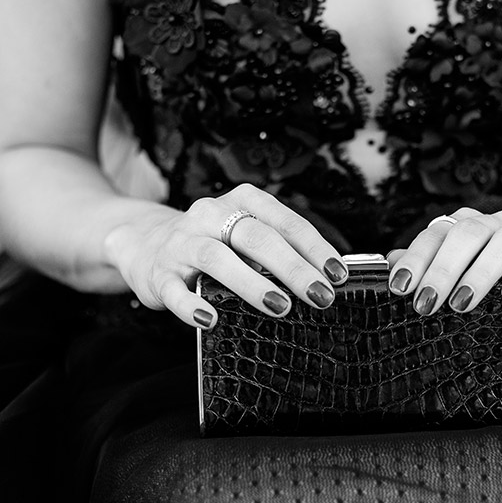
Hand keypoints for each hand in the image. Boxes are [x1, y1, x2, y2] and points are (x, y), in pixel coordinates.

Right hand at [104, 184, 347, 329]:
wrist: (146, 242)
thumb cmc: (214, 243)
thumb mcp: (244, 235)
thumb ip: (276, 248)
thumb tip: (323, 278)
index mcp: (241, 201)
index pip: (285, 221)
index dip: (314, 247)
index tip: (337, 274)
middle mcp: (210, 215)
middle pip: (256, 237)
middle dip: (292, 267)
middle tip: (320, 295)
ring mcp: (182, 243)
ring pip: (217, 258)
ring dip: (252, 283)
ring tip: (281, 306)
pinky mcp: (159, 273)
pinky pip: (175, 290)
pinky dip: (192, 306)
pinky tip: (212, 319)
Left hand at [386, 208, 501, 327]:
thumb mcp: (465, 278)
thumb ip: (431, 267)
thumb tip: (392, 264)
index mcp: (469, 226)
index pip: (437, 233)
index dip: (416, 257)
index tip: (399, 287)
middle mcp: (497, 225)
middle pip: (467, 233)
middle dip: (442, 268)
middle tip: (425, 303)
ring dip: (480, 272)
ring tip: (461, 303)